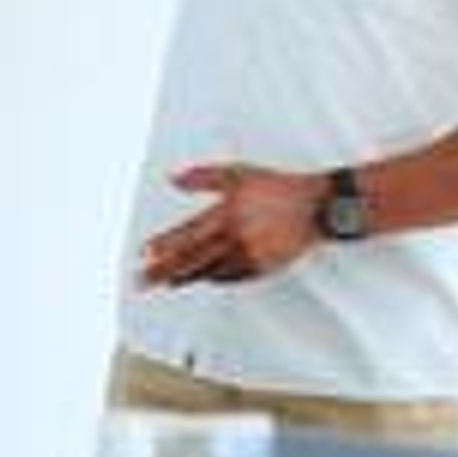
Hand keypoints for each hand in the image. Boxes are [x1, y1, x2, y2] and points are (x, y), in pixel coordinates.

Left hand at [139, 163, 322, 285]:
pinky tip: (202, 280)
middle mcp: (235, 238)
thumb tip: (172, 179)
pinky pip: (233, 278)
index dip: (163, 246)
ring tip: (165, 283)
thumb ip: (203, 176)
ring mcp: (250, 256)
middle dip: (163, 272)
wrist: (316, 206)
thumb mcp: (238, 173)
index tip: (143, 254)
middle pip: (192, 260)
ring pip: (210, 272)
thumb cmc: (277, 187)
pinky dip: (214, 279)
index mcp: (227, 214)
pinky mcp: (264, 267)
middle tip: (141, 282)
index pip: (187, 235)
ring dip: (186, 279)